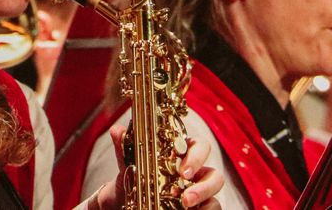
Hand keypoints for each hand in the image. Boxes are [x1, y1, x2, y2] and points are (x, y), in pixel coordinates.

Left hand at [90, 127, 223, 209]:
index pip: (200, 146)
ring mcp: (200, 193)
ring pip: (215, 194)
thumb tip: (116, 130)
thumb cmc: (134, 180)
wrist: (124, 204)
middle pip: (214, 173)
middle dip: (204, 185)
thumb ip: (124, 149)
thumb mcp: (127, 165)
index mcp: (182, 154)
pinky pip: (213, 208)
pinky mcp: (201, 208)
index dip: (197, 156)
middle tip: (186, 197)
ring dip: (205, 198)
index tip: (183, 170)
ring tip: (186, 206)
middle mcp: (196, 173)